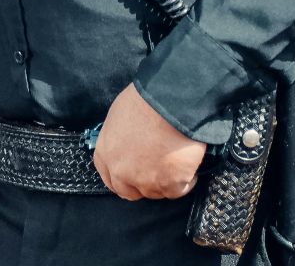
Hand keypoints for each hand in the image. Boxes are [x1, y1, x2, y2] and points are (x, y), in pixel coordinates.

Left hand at [92, 84, 206, 200]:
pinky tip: (189, 169)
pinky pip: (178, 191)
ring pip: (156, 192)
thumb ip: (120, 139)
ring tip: (176, 165)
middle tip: (157, 172)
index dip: (122, 178)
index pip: (109, 178)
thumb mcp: (119, 117)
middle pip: (130, 191)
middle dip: (142, 185)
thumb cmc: (145, 102)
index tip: (133, 174)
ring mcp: (145, 181)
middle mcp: (120, 172)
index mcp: (105, 153)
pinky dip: (186, 182)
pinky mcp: (169, 184)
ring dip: (165, 182)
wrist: (169, 104)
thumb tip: (130, 145)